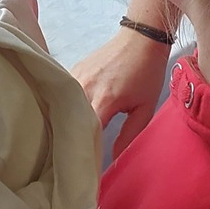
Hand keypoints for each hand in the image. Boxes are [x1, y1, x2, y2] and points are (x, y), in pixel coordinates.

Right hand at [75, 28, 173, 159]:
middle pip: (70, 123)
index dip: (86, 154)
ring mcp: (75, 77)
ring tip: (65, 144)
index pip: (87, 135)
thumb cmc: (146, 72)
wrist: (140, 37)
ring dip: (64, 125)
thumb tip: (112, 159)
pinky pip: (62, 95)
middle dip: (70, 142)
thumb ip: (128, 135)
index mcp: (104, 100)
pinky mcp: (72, 70)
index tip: (85, 171)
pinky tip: (65, 119)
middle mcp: (84, 88)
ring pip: (63, 108)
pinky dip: (64, 108)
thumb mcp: (145, 108)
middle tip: (70, 163)